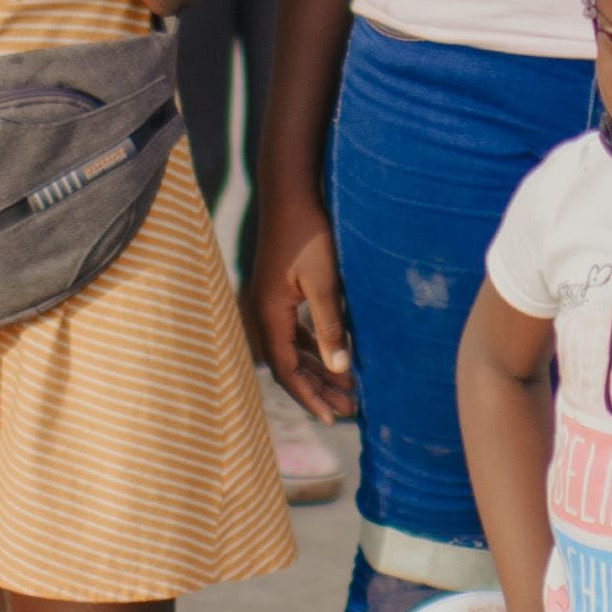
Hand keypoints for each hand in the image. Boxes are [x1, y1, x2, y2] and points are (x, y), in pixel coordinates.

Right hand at [254, 218, 355, 420]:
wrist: (291, 194)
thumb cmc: (309, 235)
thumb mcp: (324, 282)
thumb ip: (330, 326)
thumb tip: (340, 369)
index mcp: (269, 314)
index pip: (286, 369)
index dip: (309, 396)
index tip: (332, 417)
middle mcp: (263, 313)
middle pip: (289, 364)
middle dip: (317, 389)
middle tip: (348, 409)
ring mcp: (270, 303)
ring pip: (292, 349)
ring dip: (317, 369)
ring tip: (347, 388)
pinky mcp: (279, 292)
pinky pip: (293, 331)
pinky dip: (312, 347)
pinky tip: (333, 356)